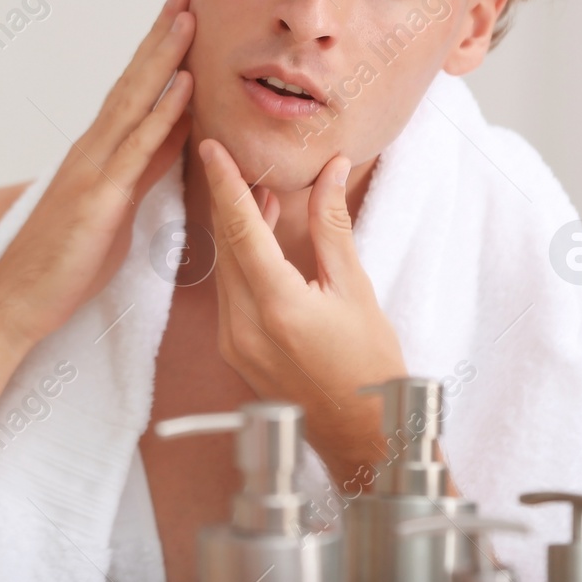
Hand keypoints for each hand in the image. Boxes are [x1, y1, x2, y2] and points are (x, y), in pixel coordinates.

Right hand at [0, 0, 195, 350]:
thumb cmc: (63, 263)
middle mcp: (92, 150)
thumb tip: (177, 136)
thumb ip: (145, 169)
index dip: (156, 52)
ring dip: (163, 56)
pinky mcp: (100, 198)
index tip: (180, 15)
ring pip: (134, 101)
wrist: (16, 302)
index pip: (131, 92)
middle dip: (160, 36)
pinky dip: (162, 112)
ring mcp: (94, 170)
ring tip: (187, 16)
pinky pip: (138, 148)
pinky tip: (184, 84)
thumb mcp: (116, 208)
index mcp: (96, 154)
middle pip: (132, 82)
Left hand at [200, 140, 404, 481]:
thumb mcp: (356, 289)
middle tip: (234, 157)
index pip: (241, 231)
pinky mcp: (233, 351)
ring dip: (239, 231)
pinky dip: (242, 261)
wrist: (361, 435)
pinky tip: (263, 240)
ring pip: (225, 268)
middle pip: (226, 247)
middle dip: (230, 200)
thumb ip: (333, 227)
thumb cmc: (369, 367)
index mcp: (277, 307)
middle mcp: (244, 325)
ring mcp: (234, 342)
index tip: (211, 147)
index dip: (226, 185)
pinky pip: (230, 292)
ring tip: (264, 195)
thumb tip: (329, 171)